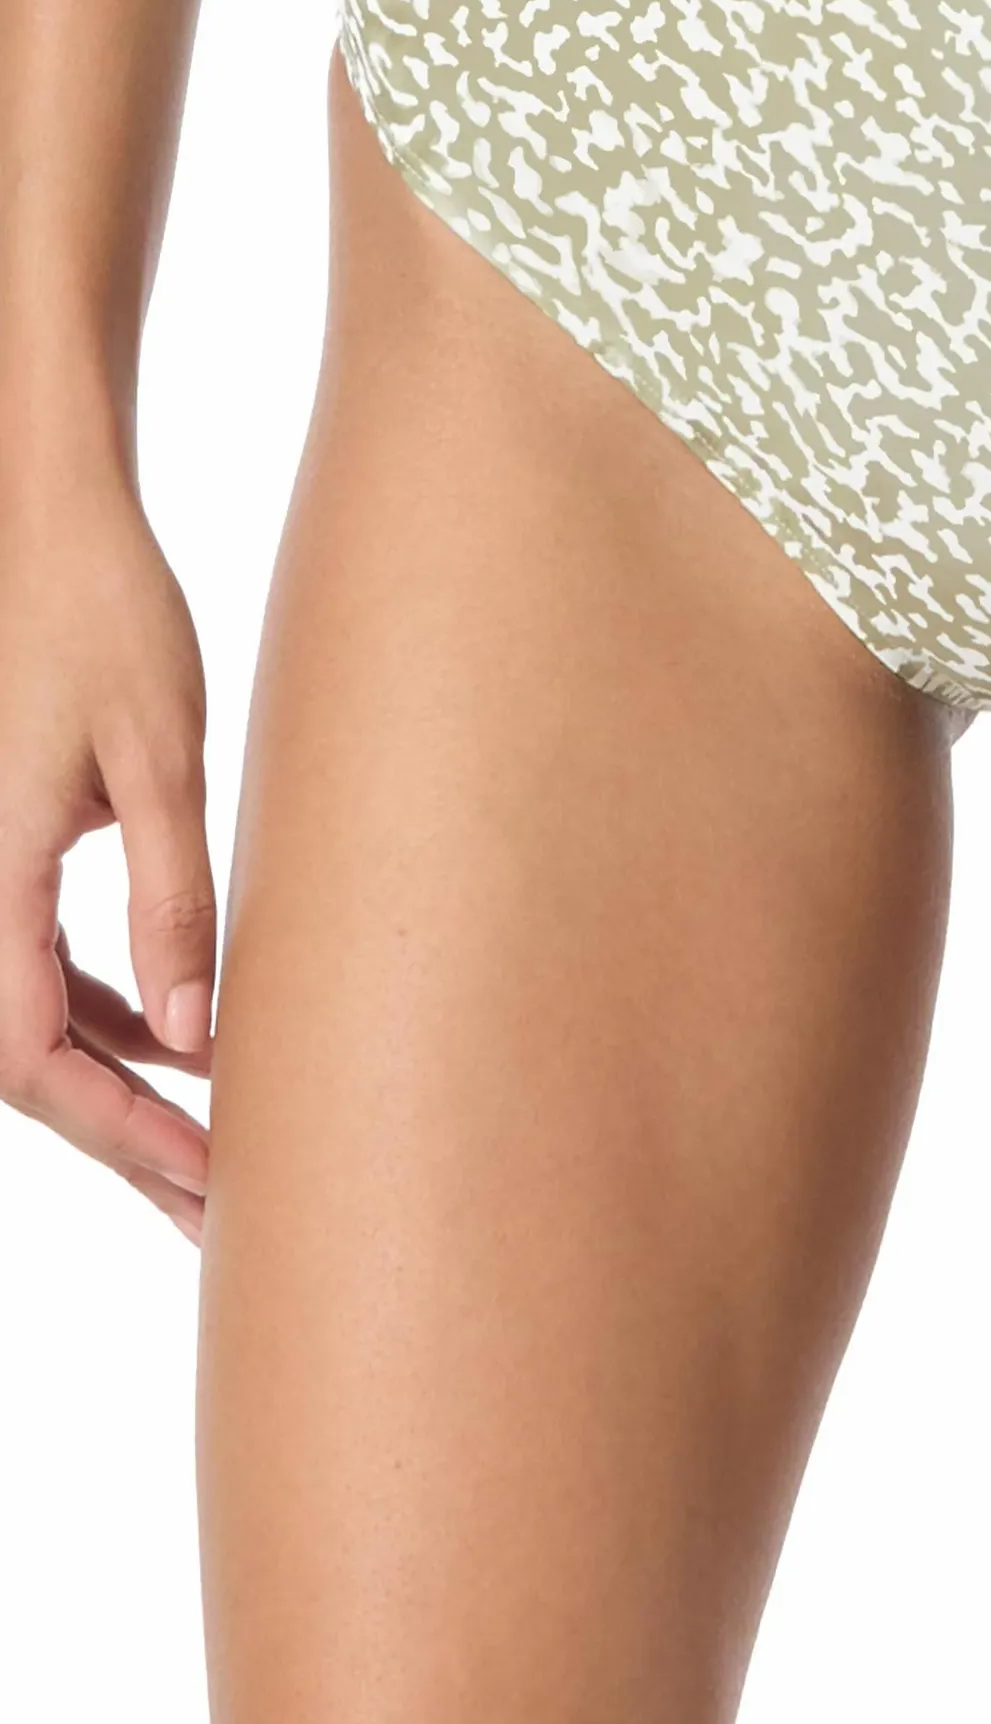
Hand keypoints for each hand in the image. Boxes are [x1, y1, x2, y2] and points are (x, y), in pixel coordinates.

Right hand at [0, 475, 213, 1240]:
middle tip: (221, 1215)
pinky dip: (113, 1014)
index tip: (203, 1182)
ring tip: (213, 1152)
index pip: (34, 1051)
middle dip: (126, 1142)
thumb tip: (202, 1034)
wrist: (53, 525)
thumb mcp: (161, 755)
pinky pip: (46, 966)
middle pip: (33, 1059)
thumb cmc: (106, 617)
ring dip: (121, 1088)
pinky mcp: (11, 849)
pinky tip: (183, 1039)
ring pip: (40, 1020)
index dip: (118, 1131)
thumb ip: (175, 891)